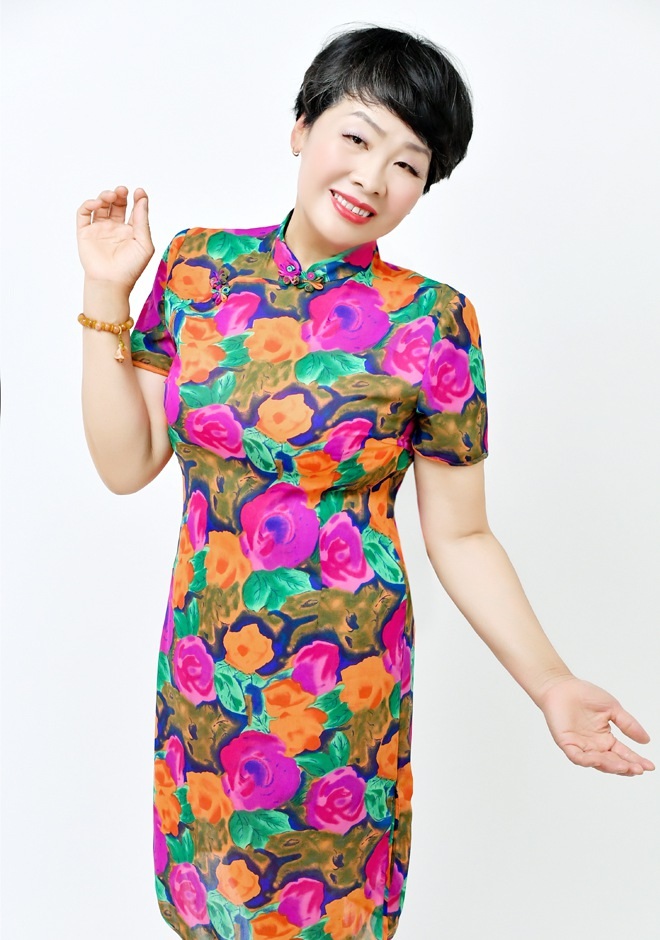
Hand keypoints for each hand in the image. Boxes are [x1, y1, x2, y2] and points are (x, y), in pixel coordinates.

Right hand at [76, 185, 154, 290]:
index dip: (137, 199)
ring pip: (100, 205)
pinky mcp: (85, 232)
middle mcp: (114, 228)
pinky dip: (88, 204)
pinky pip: (83, 213)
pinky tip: (96, 203)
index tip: (139, 192)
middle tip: (123, 191)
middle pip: (116, 204)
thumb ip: (142, 221)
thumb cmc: (130, 268)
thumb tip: (142, 199)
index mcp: (130, 231)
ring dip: (105, 196)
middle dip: (120, 194)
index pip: (134, 209)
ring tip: (112, 196)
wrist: (111, 282)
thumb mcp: (144, 244)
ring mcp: (99, 229)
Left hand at [538, 676, 654, 774]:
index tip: (650, 766)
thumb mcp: (612, 709)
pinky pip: (578, 757)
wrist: (562, 686)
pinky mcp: (567, 743)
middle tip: (638, 770)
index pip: (623, 753)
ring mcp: (580, 746)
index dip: (636, 760)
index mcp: (605, 738)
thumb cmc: (585, 694)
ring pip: (597, 763)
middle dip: (626, 767)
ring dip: (611, 766)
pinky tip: (599, 759)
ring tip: (624, 767)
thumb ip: (628, 724)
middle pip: (612, 762)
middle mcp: (594, 746)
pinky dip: (588, 760)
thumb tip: (647, 741)